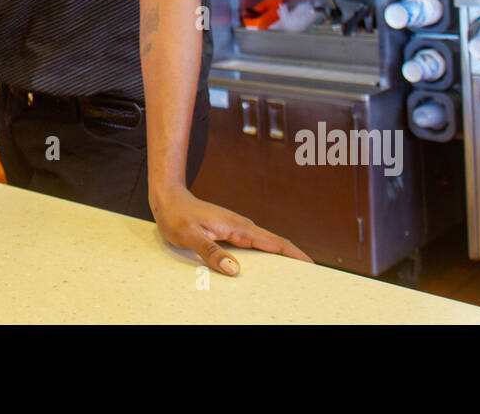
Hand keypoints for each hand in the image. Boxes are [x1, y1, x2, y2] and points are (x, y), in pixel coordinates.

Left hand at [152, 187, 311, 274]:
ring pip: (266, 247)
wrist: (168, 199)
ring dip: (280, 261)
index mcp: (238, 227)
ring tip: (292, 280)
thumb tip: (234, 269)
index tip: (312, 266)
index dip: (295, 254)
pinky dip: (265, 259)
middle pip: (276, 246)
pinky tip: (264, 271)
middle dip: (294, 260)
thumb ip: (210, 251)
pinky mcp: (231, 234)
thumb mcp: (189, 236)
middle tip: (308, 280)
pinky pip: (254, 248)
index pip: (274, 242)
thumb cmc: (177, 215)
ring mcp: (237, 230)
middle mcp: (242, 227)